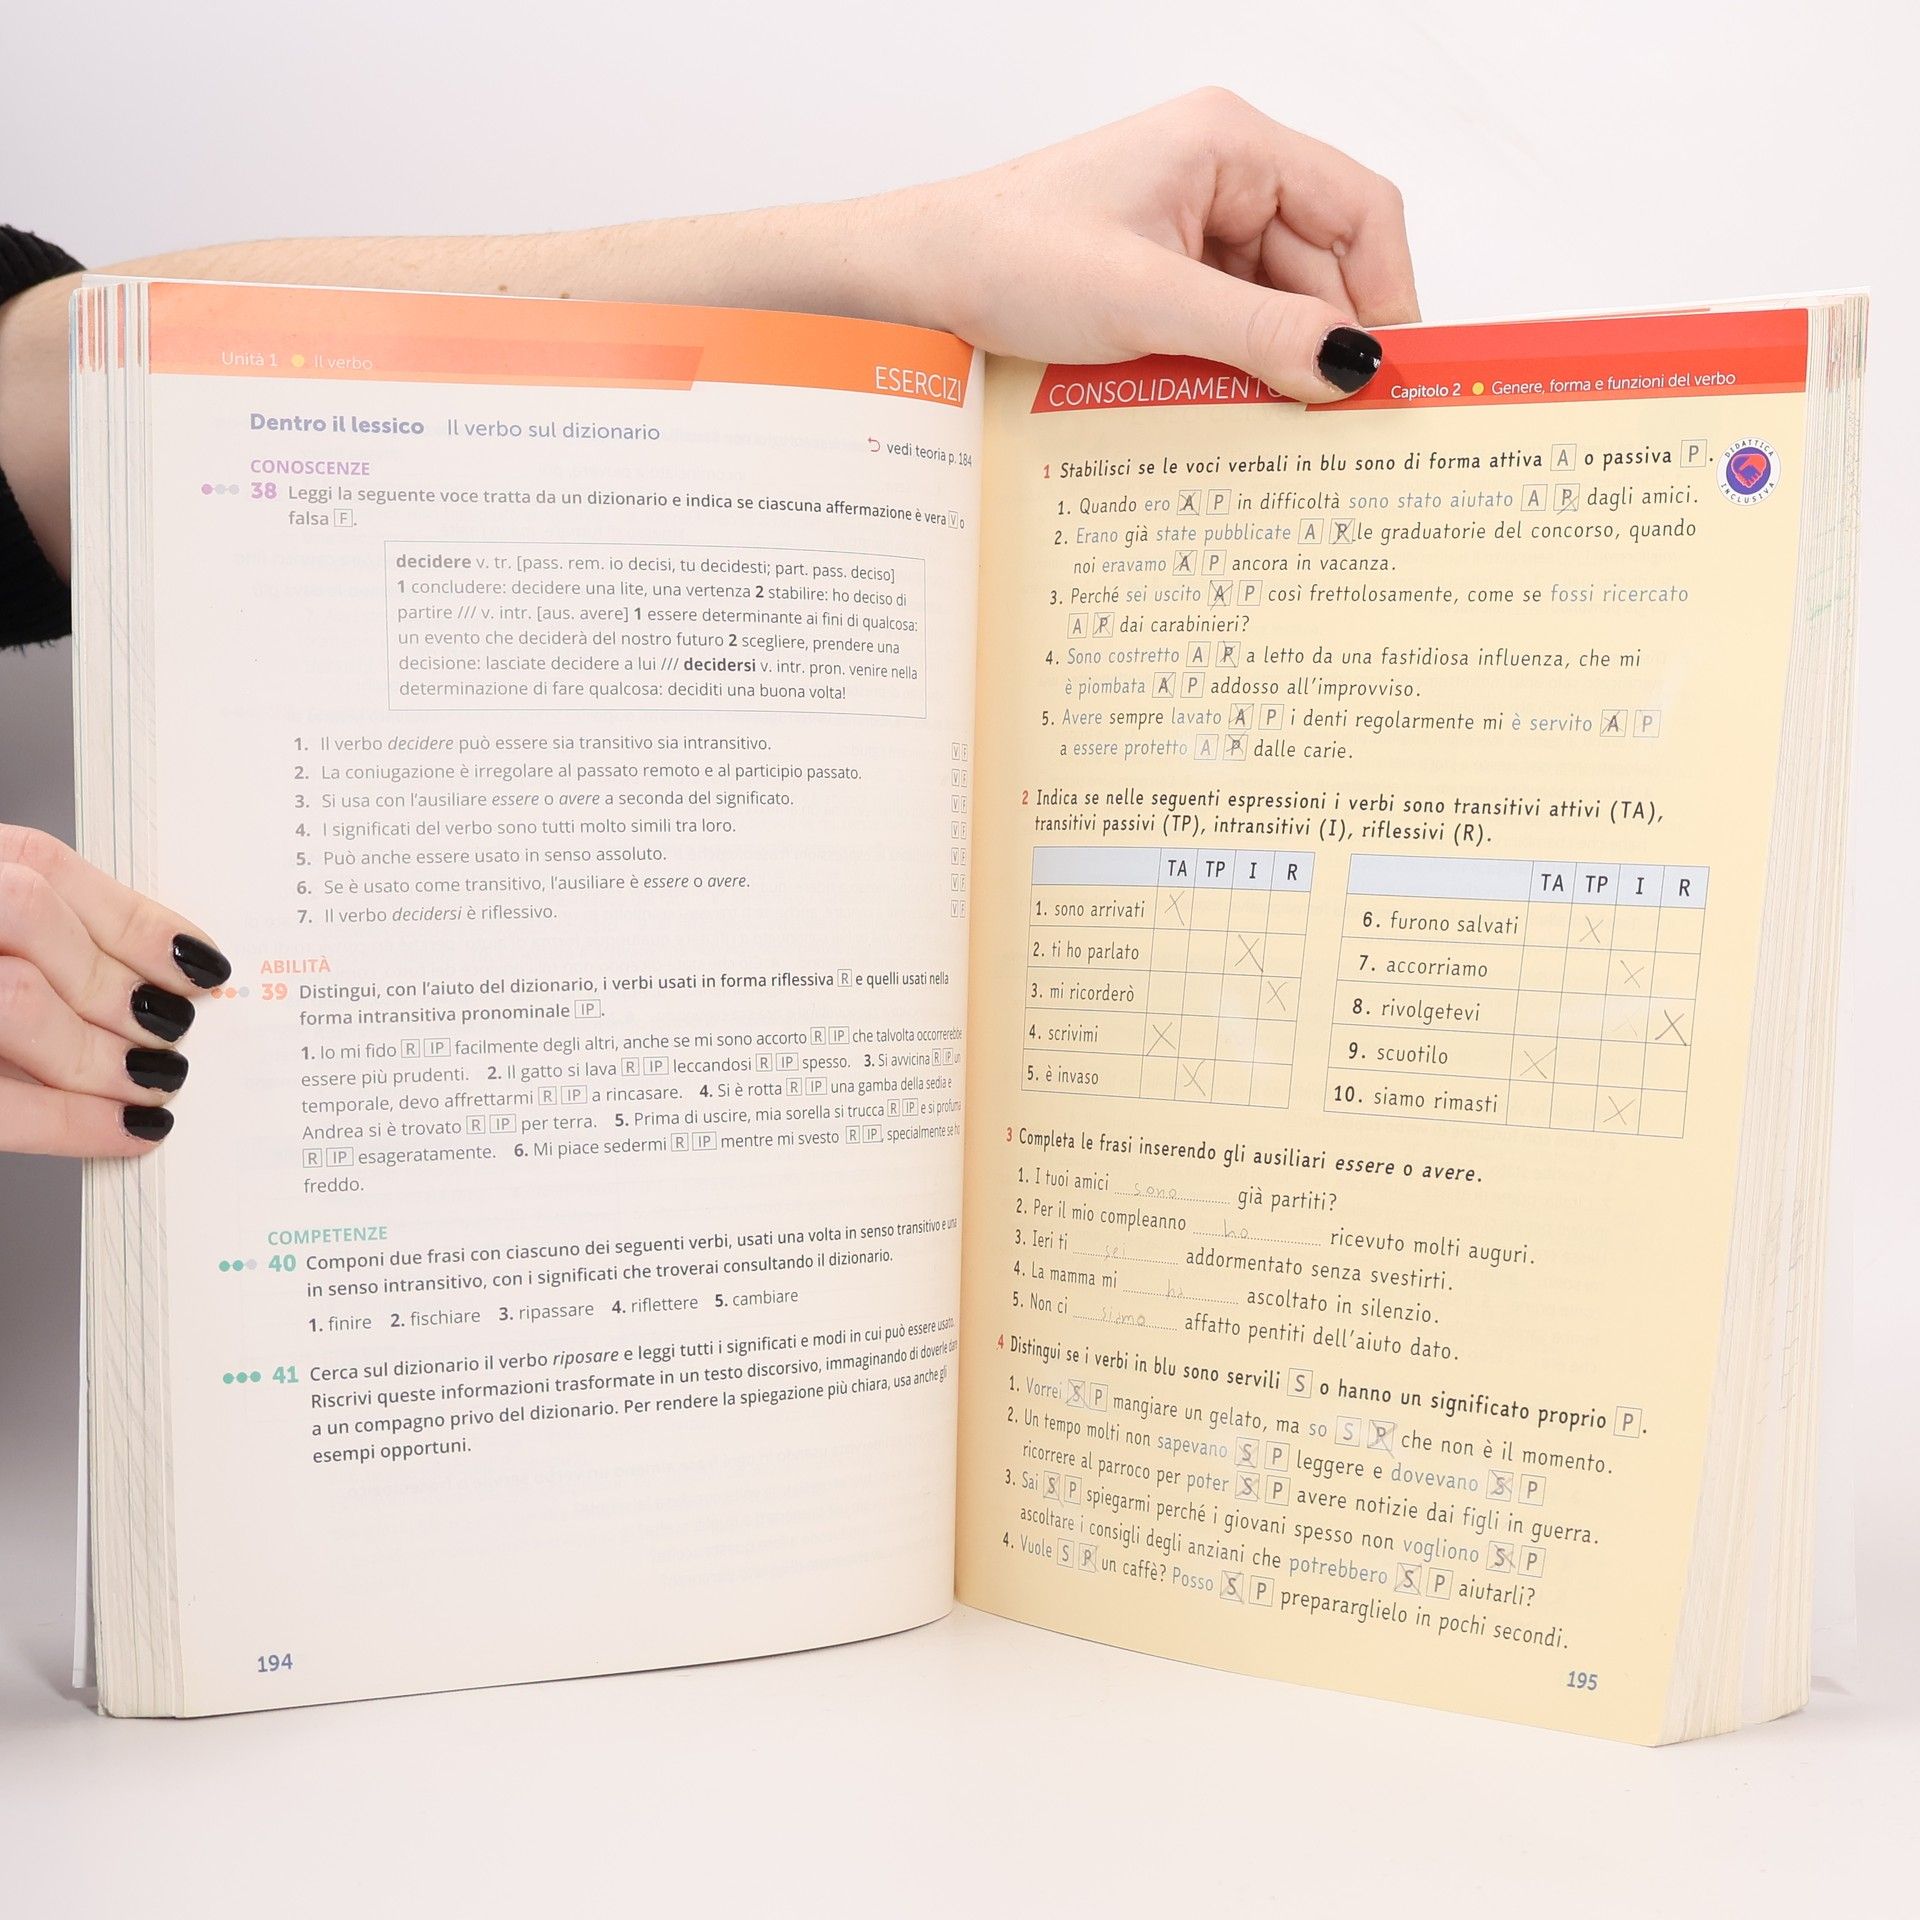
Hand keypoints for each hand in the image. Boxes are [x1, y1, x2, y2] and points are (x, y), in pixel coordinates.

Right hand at [0, 825, 228, 1155]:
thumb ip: (50, 943)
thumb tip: (166, 974)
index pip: (41, 866)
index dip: (135, 919)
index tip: (204, 964)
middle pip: (29, 916)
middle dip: (115, 980)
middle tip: (176, 1028)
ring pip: (17, 999)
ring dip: (101, 1051)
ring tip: (157, 1079)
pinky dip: (72, 1124)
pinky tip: (131, 1132)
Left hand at [880, 89, 1418, 401]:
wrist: (918, 280)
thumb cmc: (1008, 257)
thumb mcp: (1145, 302)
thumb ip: (1258, 332)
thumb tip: (1352, 364)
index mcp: (1229, 144)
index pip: (1359, 208)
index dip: (1386, 290)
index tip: (1386, 372)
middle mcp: (1221, 175)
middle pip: (1323, 264)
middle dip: (1324, 339)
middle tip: (1328, 424)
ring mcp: (1192, 226)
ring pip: (1278, 302)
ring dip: (1276, 362)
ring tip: (1267, 423)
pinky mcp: (1166, 273)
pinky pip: (1233, 322)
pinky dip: (1237, 367)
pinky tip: (1224, 406)